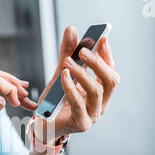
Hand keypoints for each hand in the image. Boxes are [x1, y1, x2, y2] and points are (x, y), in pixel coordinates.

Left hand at [36, 26, 119, 142]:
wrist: (43, 125)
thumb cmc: (55, 101)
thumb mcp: (60, 74)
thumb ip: (67, 54)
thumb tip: (72, 29)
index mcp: (101, 91)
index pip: (110, 71)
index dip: (107, 55)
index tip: (101, 38)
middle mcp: (101, 103)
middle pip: (110, 81)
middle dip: (98, 63)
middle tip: (83, 50)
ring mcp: (93, 115)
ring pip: (97, 92)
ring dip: (83, 74)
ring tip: (69, 62)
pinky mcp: (81, 124)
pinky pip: (78, 104)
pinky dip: (71, 88)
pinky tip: (64, 76)